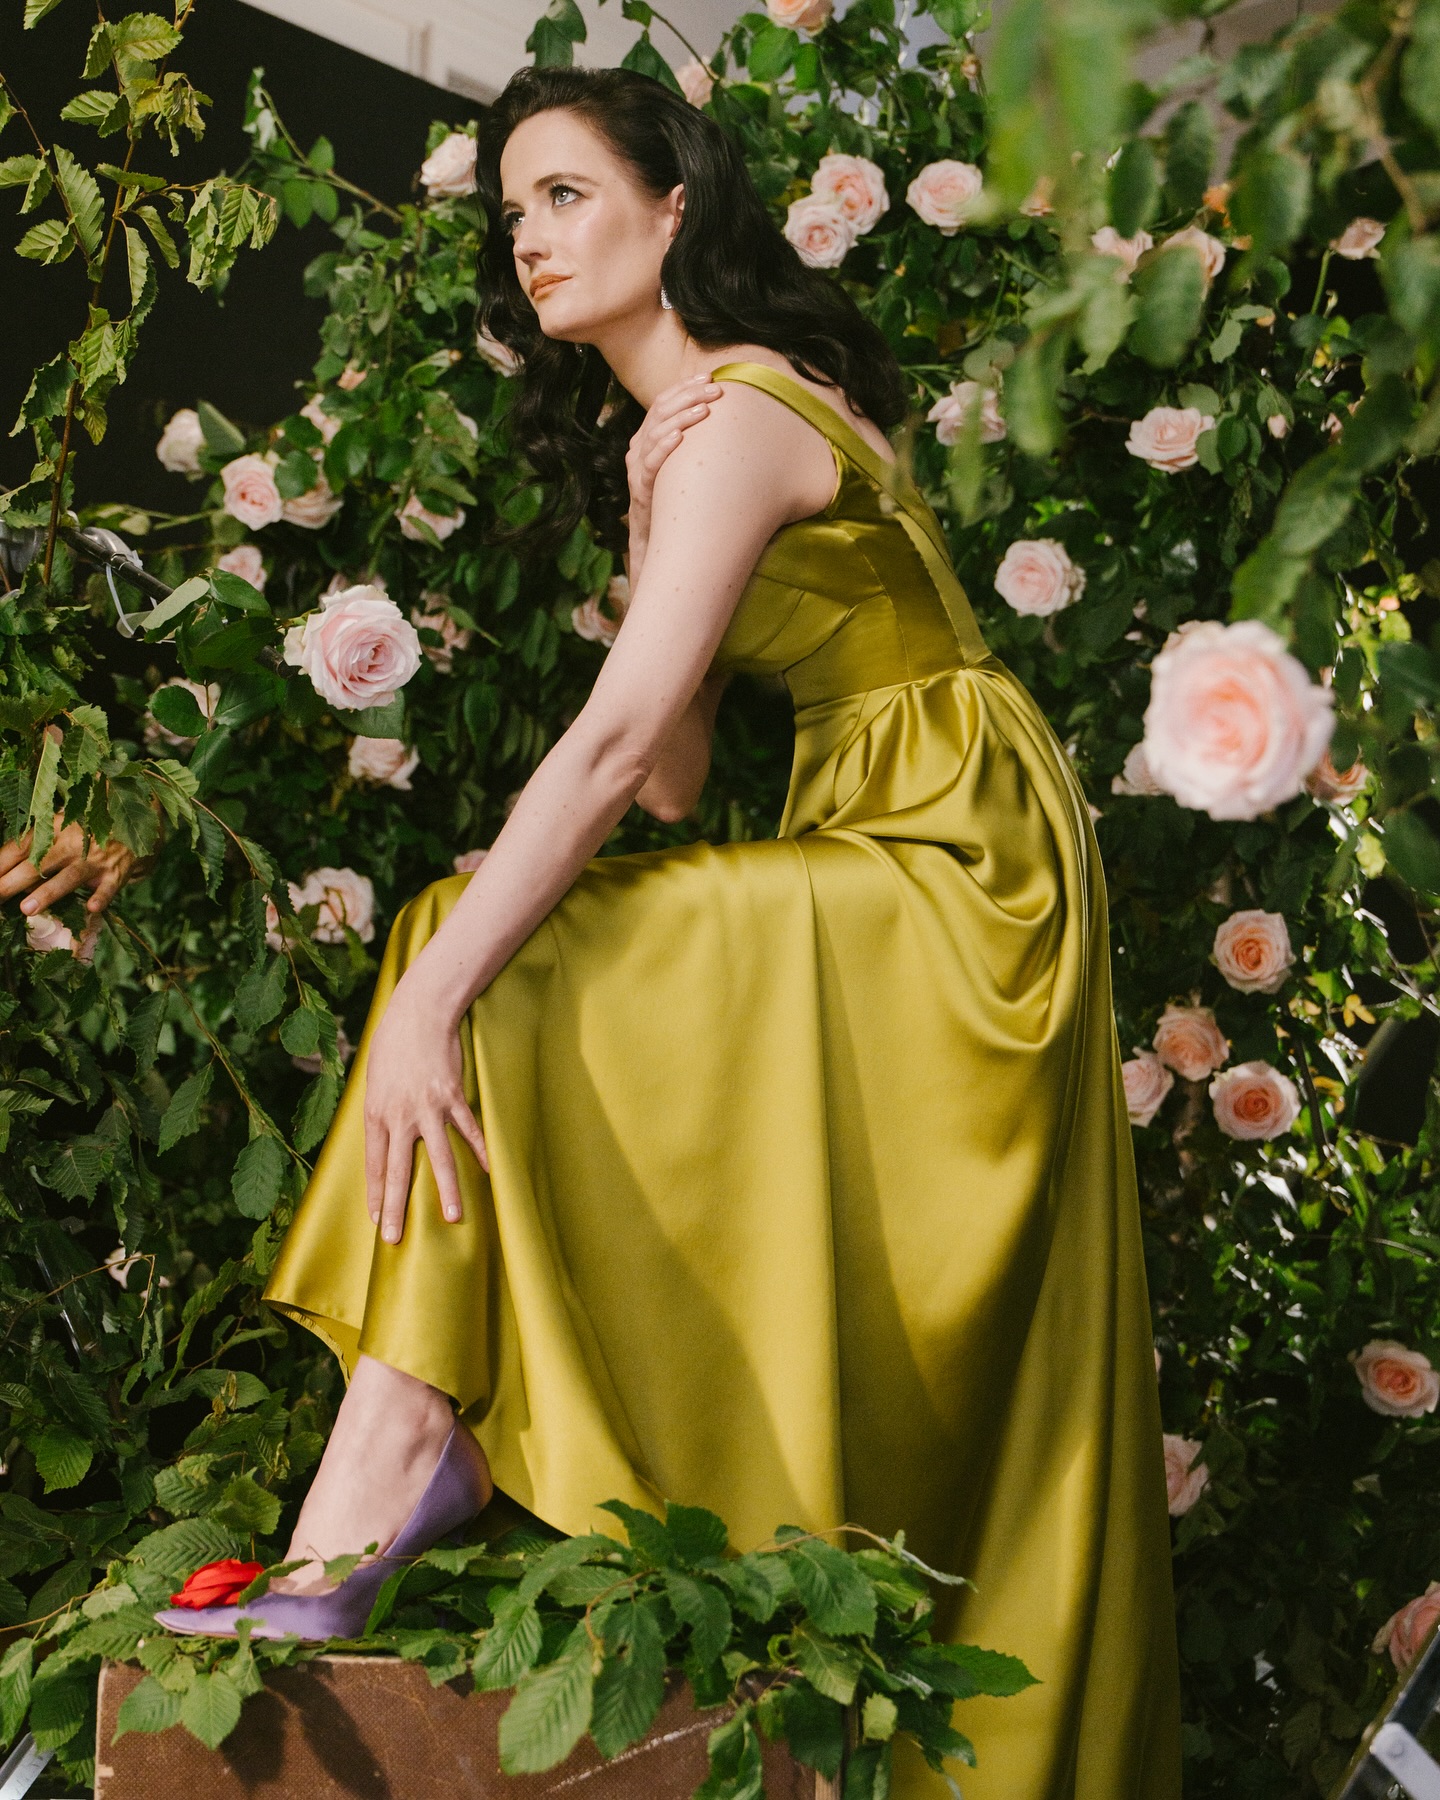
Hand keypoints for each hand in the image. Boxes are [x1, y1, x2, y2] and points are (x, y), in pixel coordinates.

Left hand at [0, 818, 137, 918]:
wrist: (132, 827)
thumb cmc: (84, 834)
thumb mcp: (58, 830)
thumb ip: (35, 848)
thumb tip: (8, 875)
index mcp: (53, 829)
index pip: (21, 847)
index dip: (1, 864)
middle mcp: (72, 842)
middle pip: (38, 864)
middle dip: (12, 882)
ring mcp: (95, 859)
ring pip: (69, 876)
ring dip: (48, 893)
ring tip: (27, 909)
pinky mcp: (115, 874)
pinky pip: (109, 887)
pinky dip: (102, 897)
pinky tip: (93, 907)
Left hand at [362, 970, 488, 1243]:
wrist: (418, 1014)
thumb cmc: (392, 1044)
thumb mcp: (374, 1080)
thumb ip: (381, 1111)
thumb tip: (385, 1136)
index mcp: (377, 1113)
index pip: (374, 1164)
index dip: (376, 1194)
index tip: (377, 1221)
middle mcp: (401, 1116)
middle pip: (399, 1170)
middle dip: (396, 1207)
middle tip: (395, 1238)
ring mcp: (429, 1108)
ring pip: (439, 1157)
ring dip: (446, 1190)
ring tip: (452, 1218)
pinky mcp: (453, 1097)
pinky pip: (468, 1130)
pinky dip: (479, 1151)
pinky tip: (488, 1171)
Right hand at [625, 376, 721, 581]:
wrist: (656, 539)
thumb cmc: (675, 498)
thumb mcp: (683, 464)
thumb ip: (694, 442)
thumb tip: (725, 420)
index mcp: (648, 437)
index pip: (663, 402)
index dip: (684, 386)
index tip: (709, 376)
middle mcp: (640, 448)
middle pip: (661, 411)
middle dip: (689, 395)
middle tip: (715, 388)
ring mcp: (638, 468)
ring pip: (656, 433)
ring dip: (682, 418)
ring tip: (704, 409)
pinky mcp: (641, 489)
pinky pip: (651, 464)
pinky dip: (664, 447)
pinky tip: (680, 437)